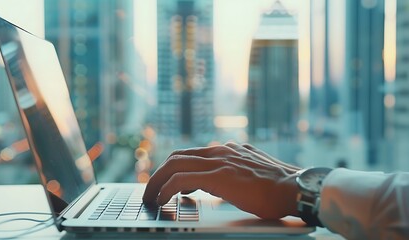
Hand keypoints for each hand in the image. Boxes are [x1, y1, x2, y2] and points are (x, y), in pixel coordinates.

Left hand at [142, 142, 301, 218]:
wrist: (295, 187)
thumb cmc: (278, 186)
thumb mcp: (252, 171)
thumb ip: (235, 170)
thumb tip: (222, 182)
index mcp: (228, 150)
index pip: (191, 154)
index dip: (174, 168)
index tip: (166, 183)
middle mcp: (220, 151)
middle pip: (177, 156)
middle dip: (159, 173)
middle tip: (151, 190)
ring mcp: (219, 161)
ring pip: (174, 164)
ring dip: (157, 181)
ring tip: (151, 197)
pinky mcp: (218, 175)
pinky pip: (181, 179)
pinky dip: (166, 189)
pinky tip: (162, 200)